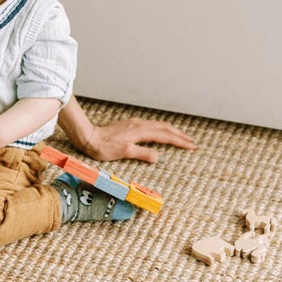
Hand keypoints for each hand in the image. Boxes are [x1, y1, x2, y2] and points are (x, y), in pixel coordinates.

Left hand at [81, 118, 196, 162]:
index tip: (192, 146)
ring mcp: (135, 124)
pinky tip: (160, 131)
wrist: (89, 137)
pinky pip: (151, 125)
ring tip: (181, 136)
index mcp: (141, 132)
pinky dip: (161, 128)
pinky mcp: (130, 125)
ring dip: (172, 130)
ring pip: (159, 125)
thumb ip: (143, 154)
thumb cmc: (104, 147)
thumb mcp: (125, 152)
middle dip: (180, 135)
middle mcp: (140, 125)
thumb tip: (160, 157)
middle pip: (165, 128)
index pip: (166, 136)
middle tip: (192, 141)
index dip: (180, 142)